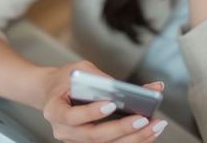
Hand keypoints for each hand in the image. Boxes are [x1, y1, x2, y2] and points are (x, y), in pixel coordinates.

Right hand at [40, 60, 167, 141]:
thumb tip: (134, 89)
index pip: (72, 116)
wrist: (51, 91)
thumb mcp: (80, 70)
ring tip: (154, 126)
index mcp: (54, 110)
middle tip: (142, 119)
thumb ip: (102, 79)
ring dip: (133, 138)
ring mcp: (76, 141)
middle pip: (93, 136)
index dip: (91, 112)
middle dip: (120, 129)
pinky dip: (132, 139)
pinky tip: (149, 131)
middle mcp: (63, 131)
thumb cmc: (66, 79)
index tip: (111, 104)